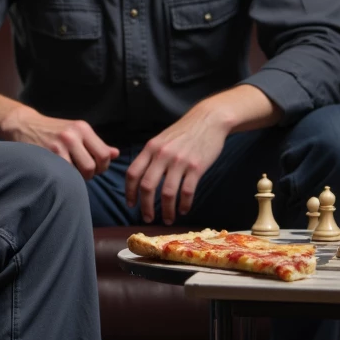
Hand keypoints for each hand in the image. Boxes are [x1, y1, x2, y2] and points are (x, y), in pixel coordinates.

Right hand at [1, 103, 117, 180]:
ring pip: (79, 172)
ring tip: (70, 172)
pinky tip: (59, 172)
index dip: (102, 166)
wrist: (24, 125)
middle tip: (82, 173)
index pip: (104, 154)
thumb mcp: (76, 132)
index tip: (95, 168)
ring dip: (77, 177)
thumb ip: (95, 144)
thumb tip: (115, 154)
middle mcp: (73, 135)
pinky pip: (64, 173)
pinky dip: (64, 176)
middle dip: (90, 174)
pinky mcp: (47, 153)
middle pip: (93, 166)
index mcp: (83, 128)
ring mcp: (59, 144)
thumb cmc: (53, 131)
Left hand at [126, 103, 230, 223]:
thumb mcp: (161, 139)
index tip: (130, 204)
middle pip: (147, 186)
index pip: (133, 173)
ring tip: (167, 219)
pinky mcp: (196, 167)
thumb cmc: (184, 132)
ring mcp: (179, 161)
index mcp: (151, 148)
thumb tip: (140, 178)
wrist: (209, 120)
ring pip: (167, 193)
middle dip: (145, 206)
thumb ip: (151, 156)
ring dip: (166, 210)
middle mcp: (162, 155)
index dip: (129, 191)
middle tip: (147, 218)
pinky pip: (187, 191)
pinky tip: (183, 210)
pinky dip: (184, 204)